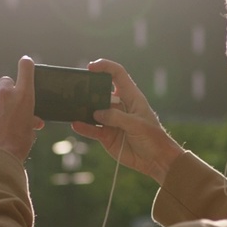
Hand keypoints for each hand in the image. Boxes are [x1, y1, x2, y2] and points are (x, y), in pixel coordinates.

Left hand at [0, 56, 44, 158]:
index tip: (26, 63)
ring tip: (1, 122)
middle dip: (8, 89)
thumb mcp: (30, 131)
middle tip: (11, 102)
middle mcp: (4, 94)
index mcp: (23, 95)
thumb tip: (34, 120)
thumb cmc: (18, 145)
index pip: (26, 68)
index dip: (26, 64)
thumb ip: (30, 119)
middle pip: (5, 80)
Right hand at [71, 59, 182, 185]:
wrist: (155, 160)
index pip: (117, 74)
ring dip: (82, 108)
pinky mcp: (106, 135)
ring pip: (92, 111)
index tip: (91, 67)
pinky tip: (76, 124)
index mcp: (131, 96)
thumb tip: (97, 113)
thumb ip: (117, 117)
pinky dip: (83, 127)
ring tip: (71, 106)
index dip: (105, 67)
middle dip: (88, 88)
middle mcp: (118, 106)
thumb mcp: (138, 125)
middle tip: (76, 89)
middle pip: (100, 91)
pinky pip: (91, 129)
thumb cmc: (153, 137)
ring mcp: (110, 120)